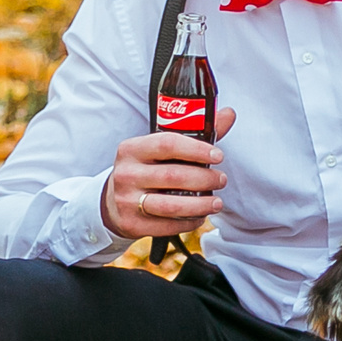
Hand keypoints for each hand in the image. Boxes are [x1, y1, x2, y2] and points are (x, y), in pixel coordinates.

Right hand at [101, 107, 236, 240]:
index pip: (167, 143)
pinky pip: (167, 226)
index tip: (218, 155)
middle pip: (173, 176)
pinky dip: (189, 222)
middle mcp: (126, 173)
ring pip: (171, 205)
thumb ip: (194, 134)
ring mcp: (126, 201)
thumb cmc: (145, 171)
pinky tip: (199, 216)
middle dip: (204, 179)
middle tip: (221, 180)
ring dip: (201, 205)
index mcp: (132, 149)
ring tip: (217, 202)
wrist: (113, 202)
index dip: (196, 150)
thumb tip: (228, 114)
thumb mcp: (159, 150)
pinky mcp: (132, 224)